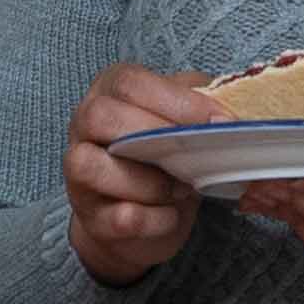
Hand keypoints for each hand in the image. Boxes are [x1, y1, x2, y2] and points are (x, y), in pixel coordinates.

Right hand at [64, 63, 227, 287]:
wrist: (138, 217)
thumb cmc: (161, 156)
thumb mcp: (179, 117)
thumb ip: (196, 100)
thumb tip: (225, 106)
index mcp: (108, 91)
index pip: (130, 83)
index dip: (178, 101)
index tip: (220, 121)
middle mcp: (82, 127)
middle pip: (100, 116)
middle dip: (157, 135)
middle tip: (197, 154)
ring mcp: (78, 175)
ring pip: (92, 166)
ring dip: (150, 181)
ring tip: (183, 188)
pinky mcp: (92, 219)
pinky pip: (119, 217)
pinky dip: (155, 218)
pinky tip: (172, 214)